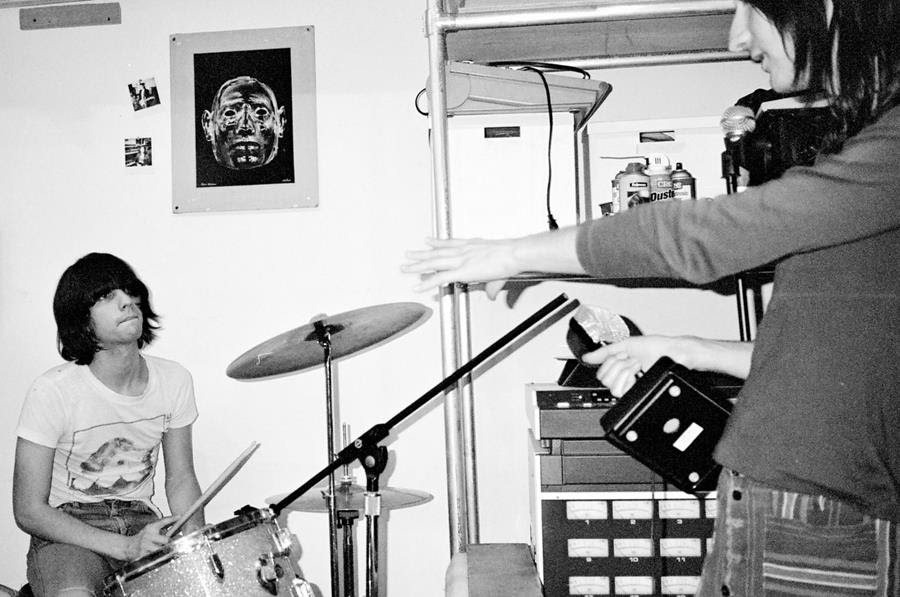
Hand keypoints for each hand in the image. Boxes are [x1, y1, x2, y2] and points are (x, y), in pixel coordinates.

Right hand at [124, 515, 177, 560]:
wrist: (127, 547)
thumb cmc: (143, 538)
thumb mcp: (151, 530)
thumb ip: (164, 526)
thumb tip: (179, 524)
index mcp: (150, 528)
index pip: (163, 521)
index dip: (172, 519)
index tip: (180, 516)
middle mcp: (147, 536)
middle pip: (166, 540)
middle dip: (171, 542)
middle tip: (174, 543)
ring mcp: (144, 546)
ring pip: (162, 550)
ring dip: (165, 551)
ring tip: (166, 550)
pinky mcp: (142, 555)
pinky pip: (156, 557)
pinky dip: (159, 557)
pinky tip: (158, 556)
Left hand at [402, 237, 517, 298]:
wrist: (514, 253)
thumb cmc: (511, 256)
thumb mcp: (499, 271)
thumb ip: (492, 285)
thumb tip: (492, 294)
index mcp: (471, 246)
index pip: (449, 243)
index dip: (437, 243)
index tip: (428, 241)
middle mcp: (463, 250)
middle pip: (436, 252)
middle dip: (421, 254)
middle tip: (409, 254)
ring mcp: (460, 259)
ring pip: (433, 262)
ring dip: (417, 265)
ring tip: (405, 267)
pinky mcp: (461, 270)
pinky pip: (439, 278)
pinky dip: (426, 282)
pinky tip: (417, 286)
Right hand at [582, 336, 676, 396]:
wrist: (672, 354)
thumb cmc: (656, 348)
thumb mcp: (626, 345)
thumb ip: (604, 352)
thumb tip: (586, 357)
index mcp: (620, 368)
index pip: (601, 373)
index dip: (610, 362)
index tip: (623, 354)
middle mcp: (624, 379)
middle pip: (604, 380)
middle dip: (618, 364)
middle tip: (631, 358)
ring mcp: (631, 387)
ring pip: (612, 386)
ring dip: (624, 370)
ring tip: (637, 364)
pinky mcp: (637, 393)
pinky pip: (621, 390)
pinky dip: (629, 376)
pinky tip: (639, 371)